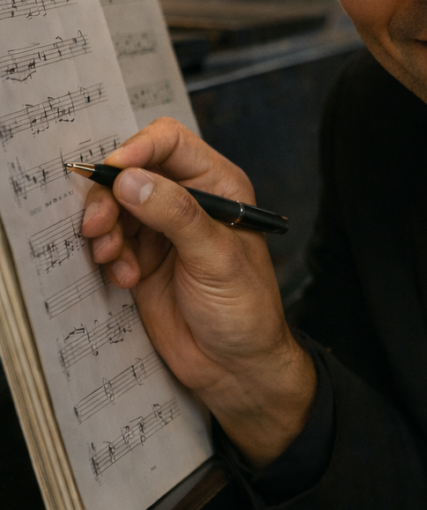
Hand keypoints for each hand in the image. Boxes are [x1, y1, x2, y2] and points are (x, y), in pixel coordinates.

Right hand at [80, 117, 315, 466]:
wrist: (235, 366)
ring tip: (112, 257)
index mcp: (217, 184)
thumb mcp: (216, 256)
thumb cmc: (245, 308)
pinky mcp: (141, 259)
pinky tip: (124, 279)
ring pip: (114, 206)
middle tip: (98, 226)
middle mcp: (187, 199)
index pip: (169, 142)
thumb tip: (131, 180)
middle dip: (109, 196)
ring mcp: (161, 229)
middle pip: (132, 172)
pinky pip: (110, 241)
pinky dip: (108, 256)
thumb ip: (175, 214)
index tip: (112, 172)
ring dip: (105, 229)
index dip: (137, 149)